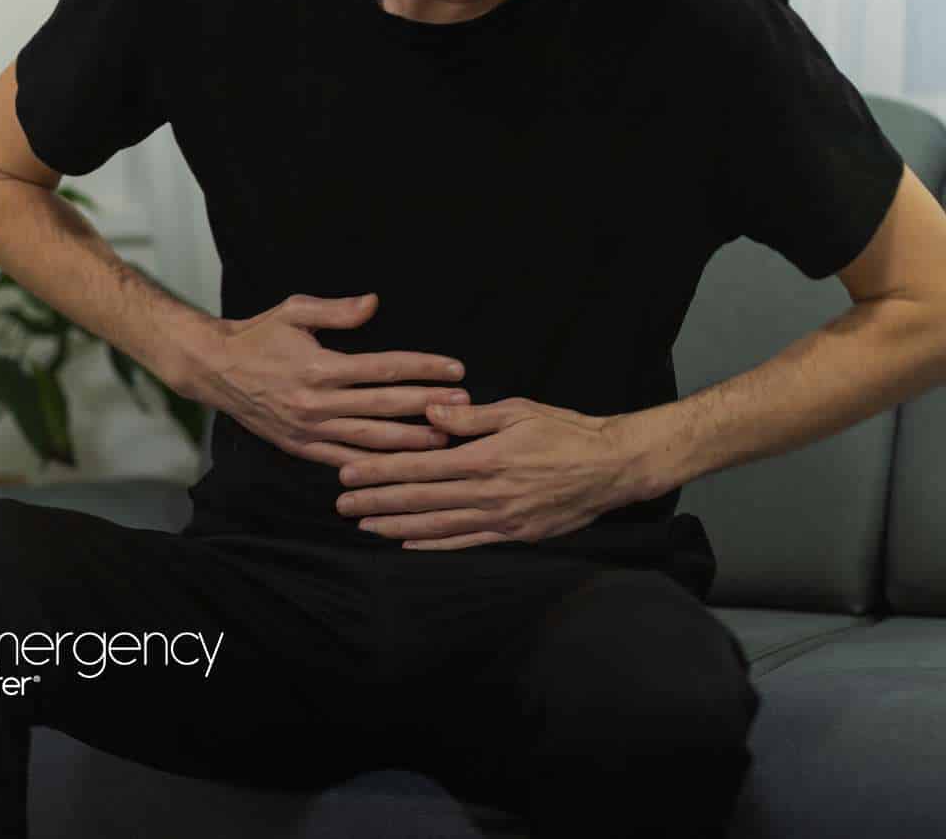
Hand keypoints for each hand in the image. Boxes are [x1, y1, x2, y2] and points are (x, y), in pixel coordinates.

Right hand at [185, 292, 473, 467]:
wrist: (216, 369)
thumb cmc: (259, 336)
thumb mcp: (294, 310)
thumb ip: (337, 311)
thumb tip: (374, 303)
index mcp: (321, 367)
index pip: (385, 368)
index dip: (423, 368)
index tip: (455, 368)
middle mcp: (318, 403)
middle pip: (386, 406)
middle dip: (429, 405)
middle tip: (465, 405)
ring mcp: (310, 430)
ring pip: (371, 439)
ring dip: (411, 440)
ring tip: (445, 438)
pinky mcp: (302, 447)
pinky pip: (345, 460)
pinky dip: (375, 464)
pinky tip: (402, 465)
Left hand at [334, 397, 640, 549]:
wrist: (612, 467)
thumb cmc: (565, 431)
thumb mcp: (518, 411)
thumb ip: (471, 416)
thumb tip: (429, 413)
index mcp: (484, 458)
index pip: (419, 466)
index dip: (380, 472)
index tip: (349, 475)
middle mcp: (487, 493)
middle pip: (420, 499)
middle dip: (377, 502)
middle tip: (342, 507)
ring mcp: (500, 518)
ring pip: (437, 526)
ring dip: (397, 526)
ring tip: (365, 527)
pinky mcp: (514, 534)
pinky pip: (466, 542)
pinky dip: (434, 543)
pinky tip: (408, 542)